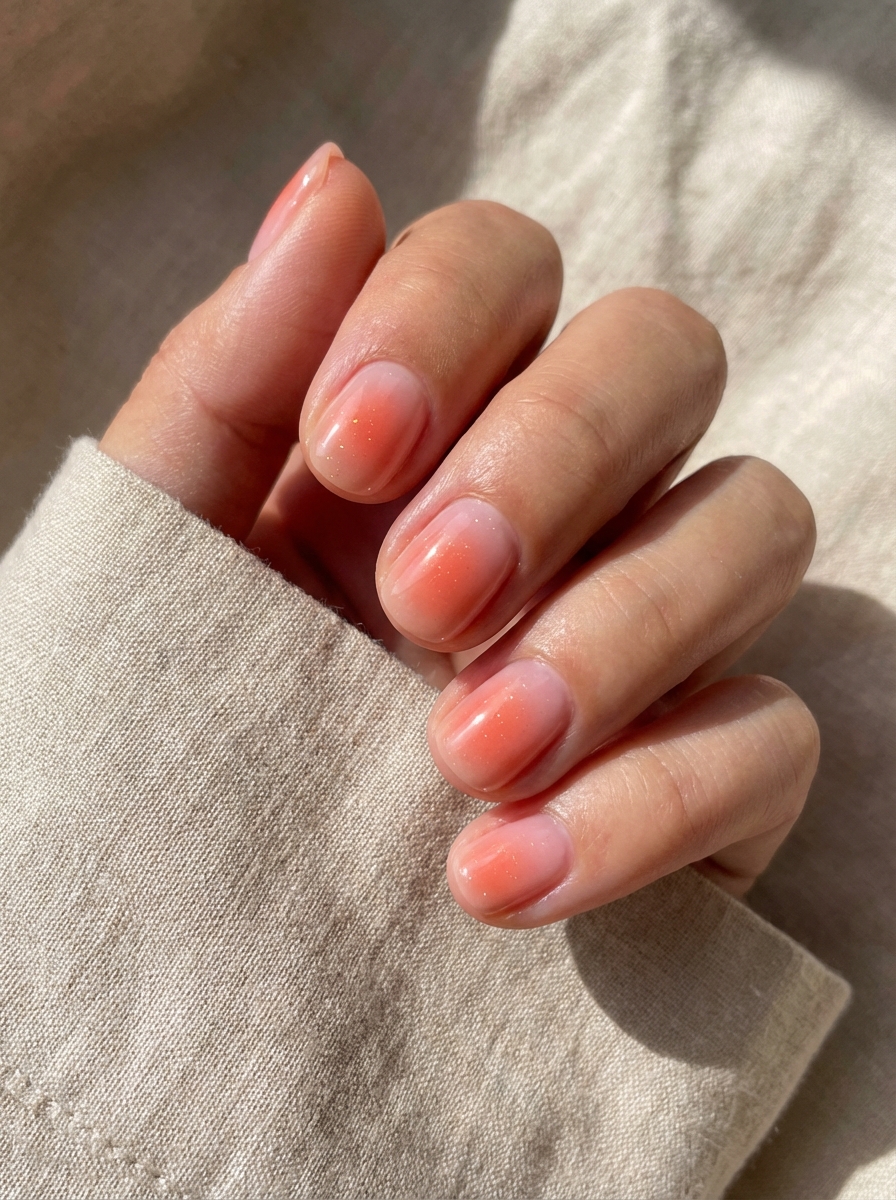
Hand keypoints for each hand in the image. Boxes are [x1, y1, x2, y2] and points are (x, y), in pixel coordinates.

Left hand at [101, 144, 818, 927]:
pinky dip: (653, 798)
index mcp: (435, 414)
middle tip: (424, 598)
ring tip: (461, 753)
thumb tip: (334, 182)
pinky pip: (775, 735)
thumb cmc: (192, 709)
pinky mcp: (724, 764)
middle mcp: (573, 488)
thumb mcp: (173, 543)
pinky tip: (503, 875)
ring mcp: (666, 618)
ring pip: (755, 519)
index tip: (347, 448)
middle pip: (665, 351)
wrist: (217, 934)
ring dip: (616, 630)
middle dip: (552, 457)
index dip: (444, 318)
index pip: (504, 262)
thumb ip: (234, 370)